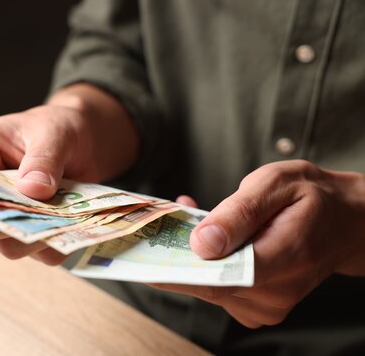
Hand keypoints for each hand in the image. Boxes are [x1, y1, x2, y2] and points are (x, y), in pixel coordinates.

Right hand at [0, 84, 138, 264]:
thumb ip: (43, 158)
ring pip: (9, 246)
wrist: (82, 141)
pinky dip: (59, 243)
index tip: (13, 201)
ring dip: (40, 237)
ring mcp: (2, 215)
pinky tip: (75, 224)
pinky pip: (40, 254)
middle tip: (48, 212)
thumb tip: (32, 190)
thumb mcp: (53, 132)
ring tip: (68, 215)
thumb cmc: (57, 127)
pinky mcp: (26, 232)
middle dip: (12, 225)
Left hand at [150, 160, 364, 327]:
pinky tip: (209, 240)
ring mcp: (268, 305)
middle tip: (159, 228)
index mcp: (287, 256)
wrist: (344, 221)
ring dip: (192, 259)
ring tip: (192, 222)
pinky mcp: (258, 307)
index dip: (178, 268)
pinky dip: (205, 266)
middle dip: (179, 257)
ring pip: (209, 288)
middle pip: (208, 285)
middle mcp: (277, 292)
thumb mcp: (276, 185)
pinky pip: (218, 290)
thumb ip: (240, 214)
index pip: (221, 275)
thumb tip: (202, 244)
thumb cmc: (311, 197)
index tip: (146, 256)